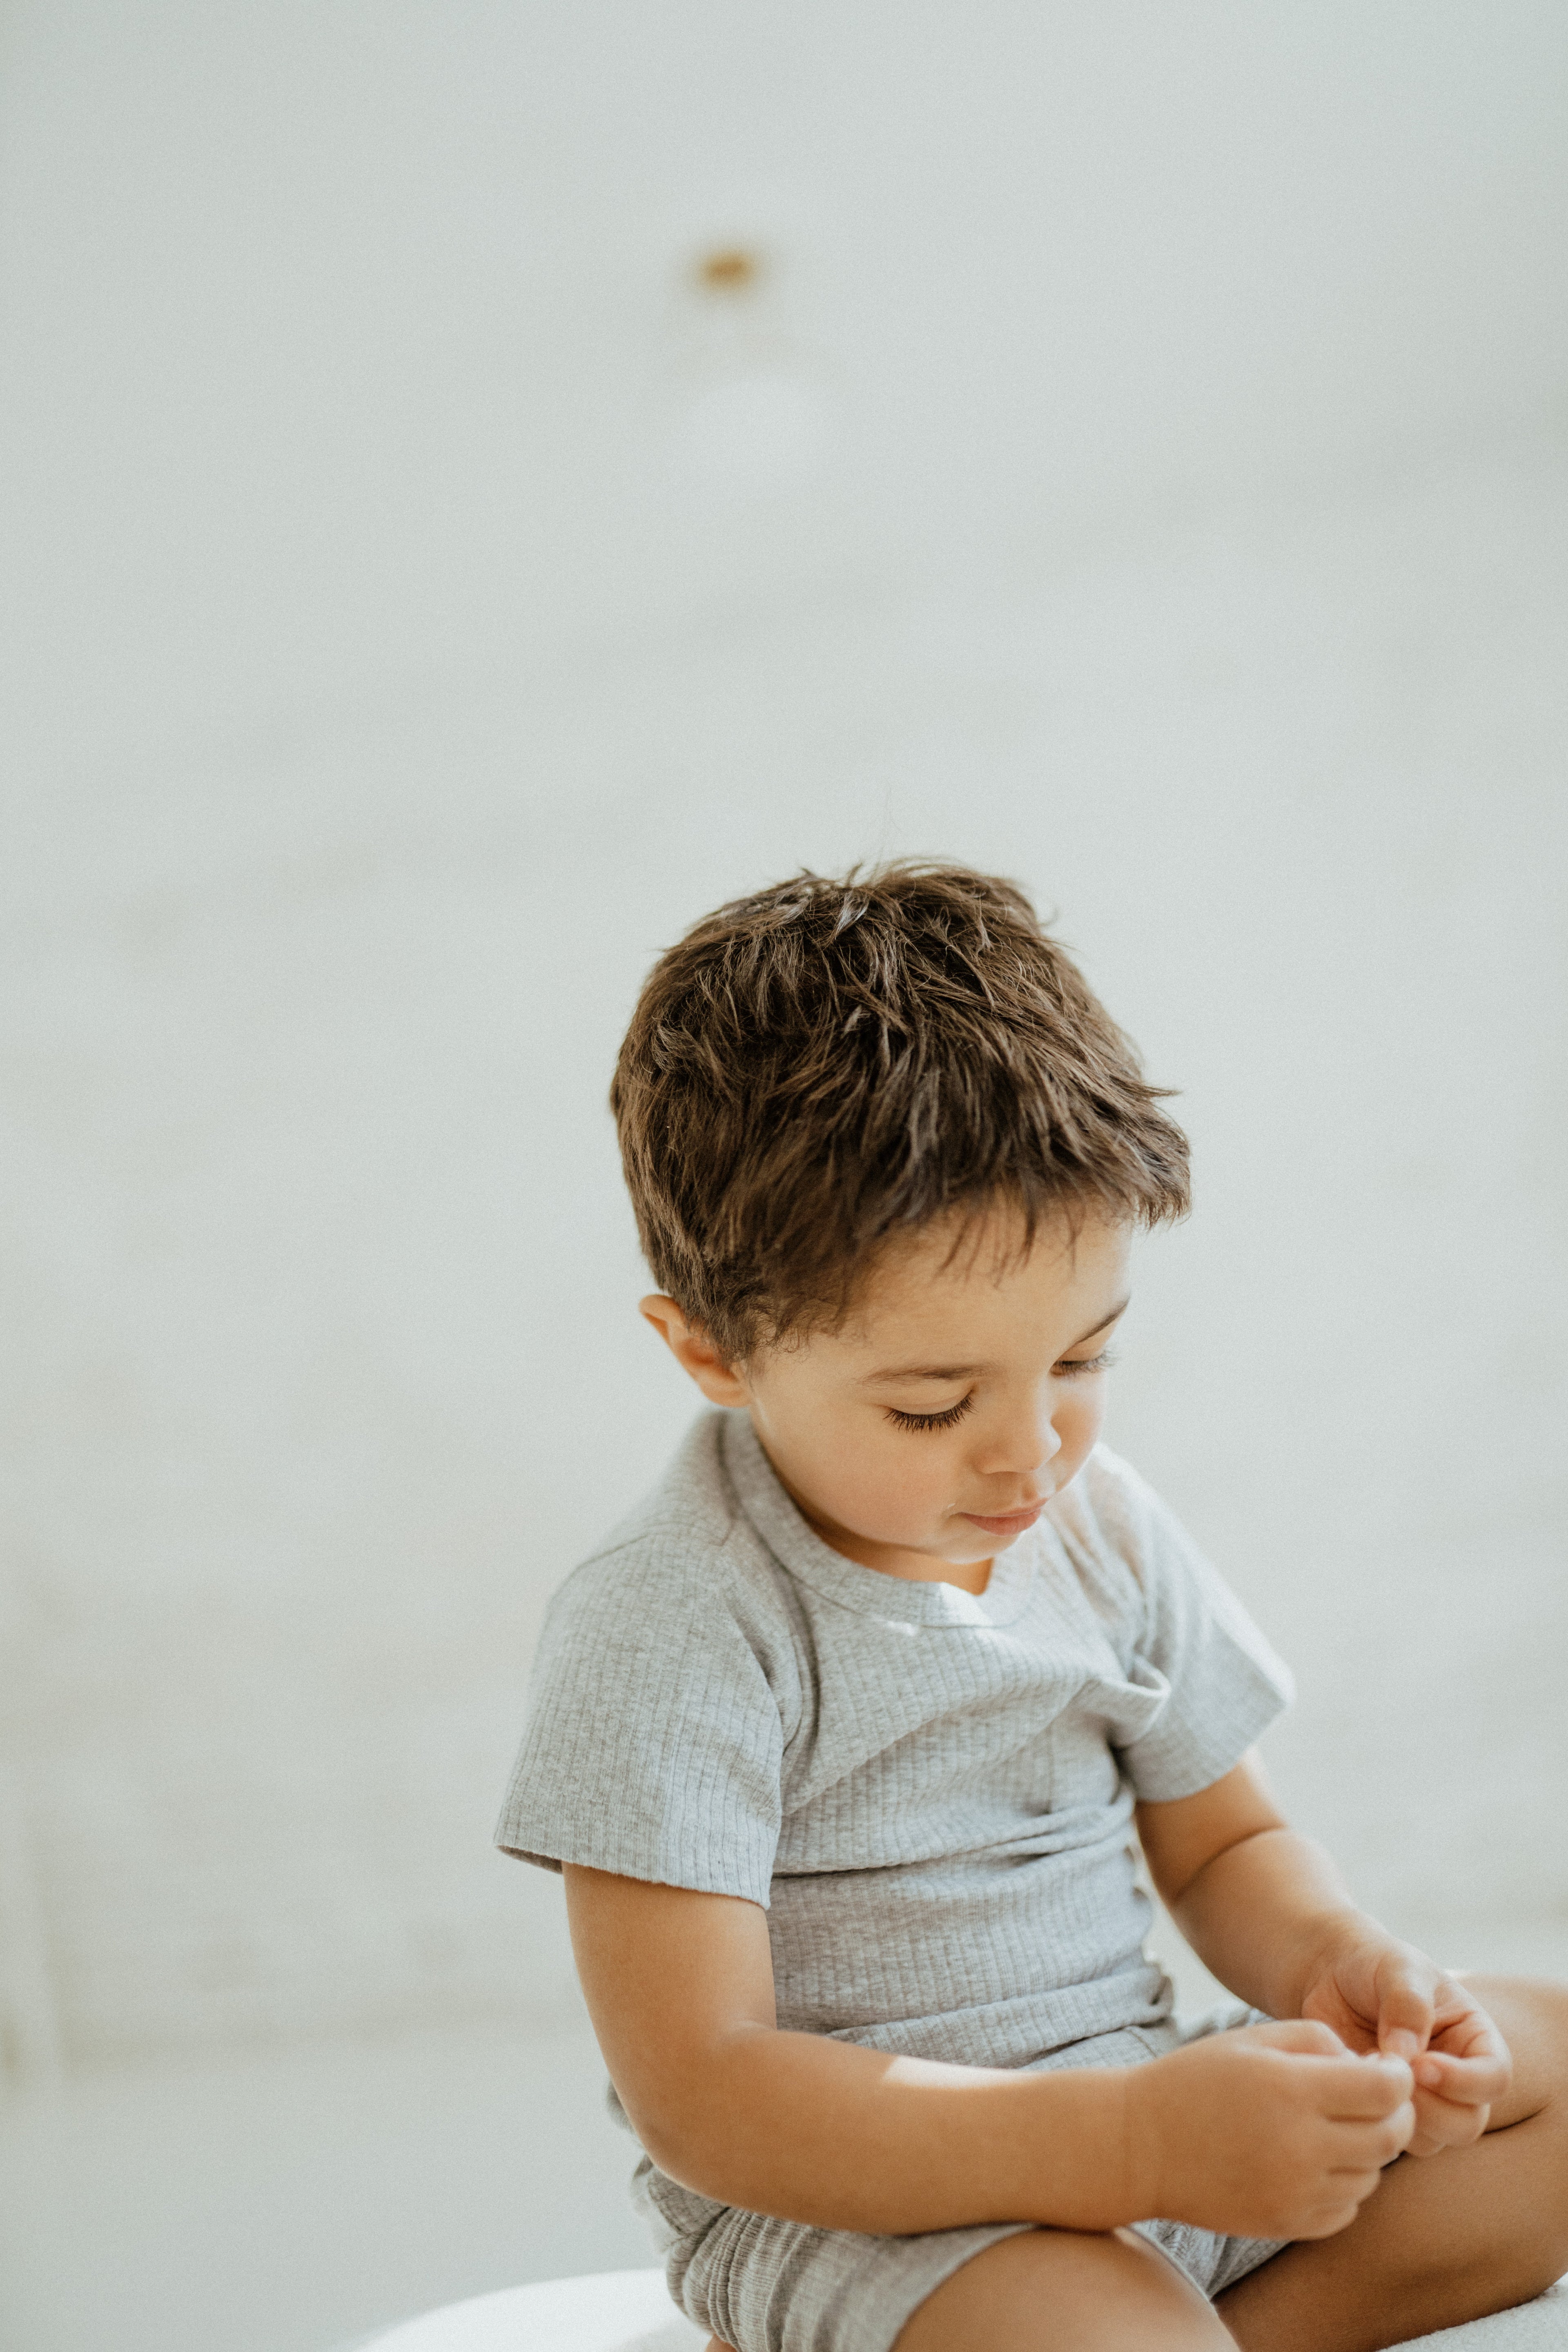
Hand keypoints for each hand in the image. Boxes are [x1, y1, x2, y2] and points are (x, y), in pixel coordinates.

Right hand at [1129, 2019, 1415, 2240]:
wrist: (1141, 2145)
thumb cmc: (1196, 2080)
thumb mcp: (1251, 2039)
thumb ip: (1316, 2038)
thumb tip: (1366, 2063)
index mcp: (1291, 2091)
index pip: (1384, 2090)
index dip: (1398, 2077)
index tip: (1387, 2068)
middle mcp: (1299, 2147)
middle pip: (1388, 2137)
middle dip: (1396, 2114)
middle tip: (1377, 2100)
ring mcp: (1294, 2193)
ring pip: (1371, 2176)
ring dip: (1367, 2150)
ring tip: (1336, 2129)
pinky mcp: (1286, 2225)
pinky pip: (1345, 2210)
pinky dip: (1345, 2186)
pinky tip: (1317, 2162)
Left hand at [1297, 1930, 1511, 2157]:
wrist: (1332, 1974)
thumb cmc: (1376, 1965)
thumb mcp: (1399, 1968)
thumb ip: (1408, 2005)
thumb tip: (1406, 2058)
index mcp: (1474, 2040)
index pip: (1494, 2078)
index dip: (1465, 2081)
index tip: (1422, 2064)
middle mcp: (1457, 2079)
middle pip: (1467, 2123)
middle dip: (1430, 2107)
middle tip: (1389, 2072)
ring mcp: (1423, 2102)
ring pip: (1430, 2140)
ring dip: (1397, 2113)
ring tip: (1363, 2067)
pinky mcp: (1387, 2112)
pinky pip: (1388, 2136)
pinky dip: (1368, 2115)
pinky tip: (1347, 2077)